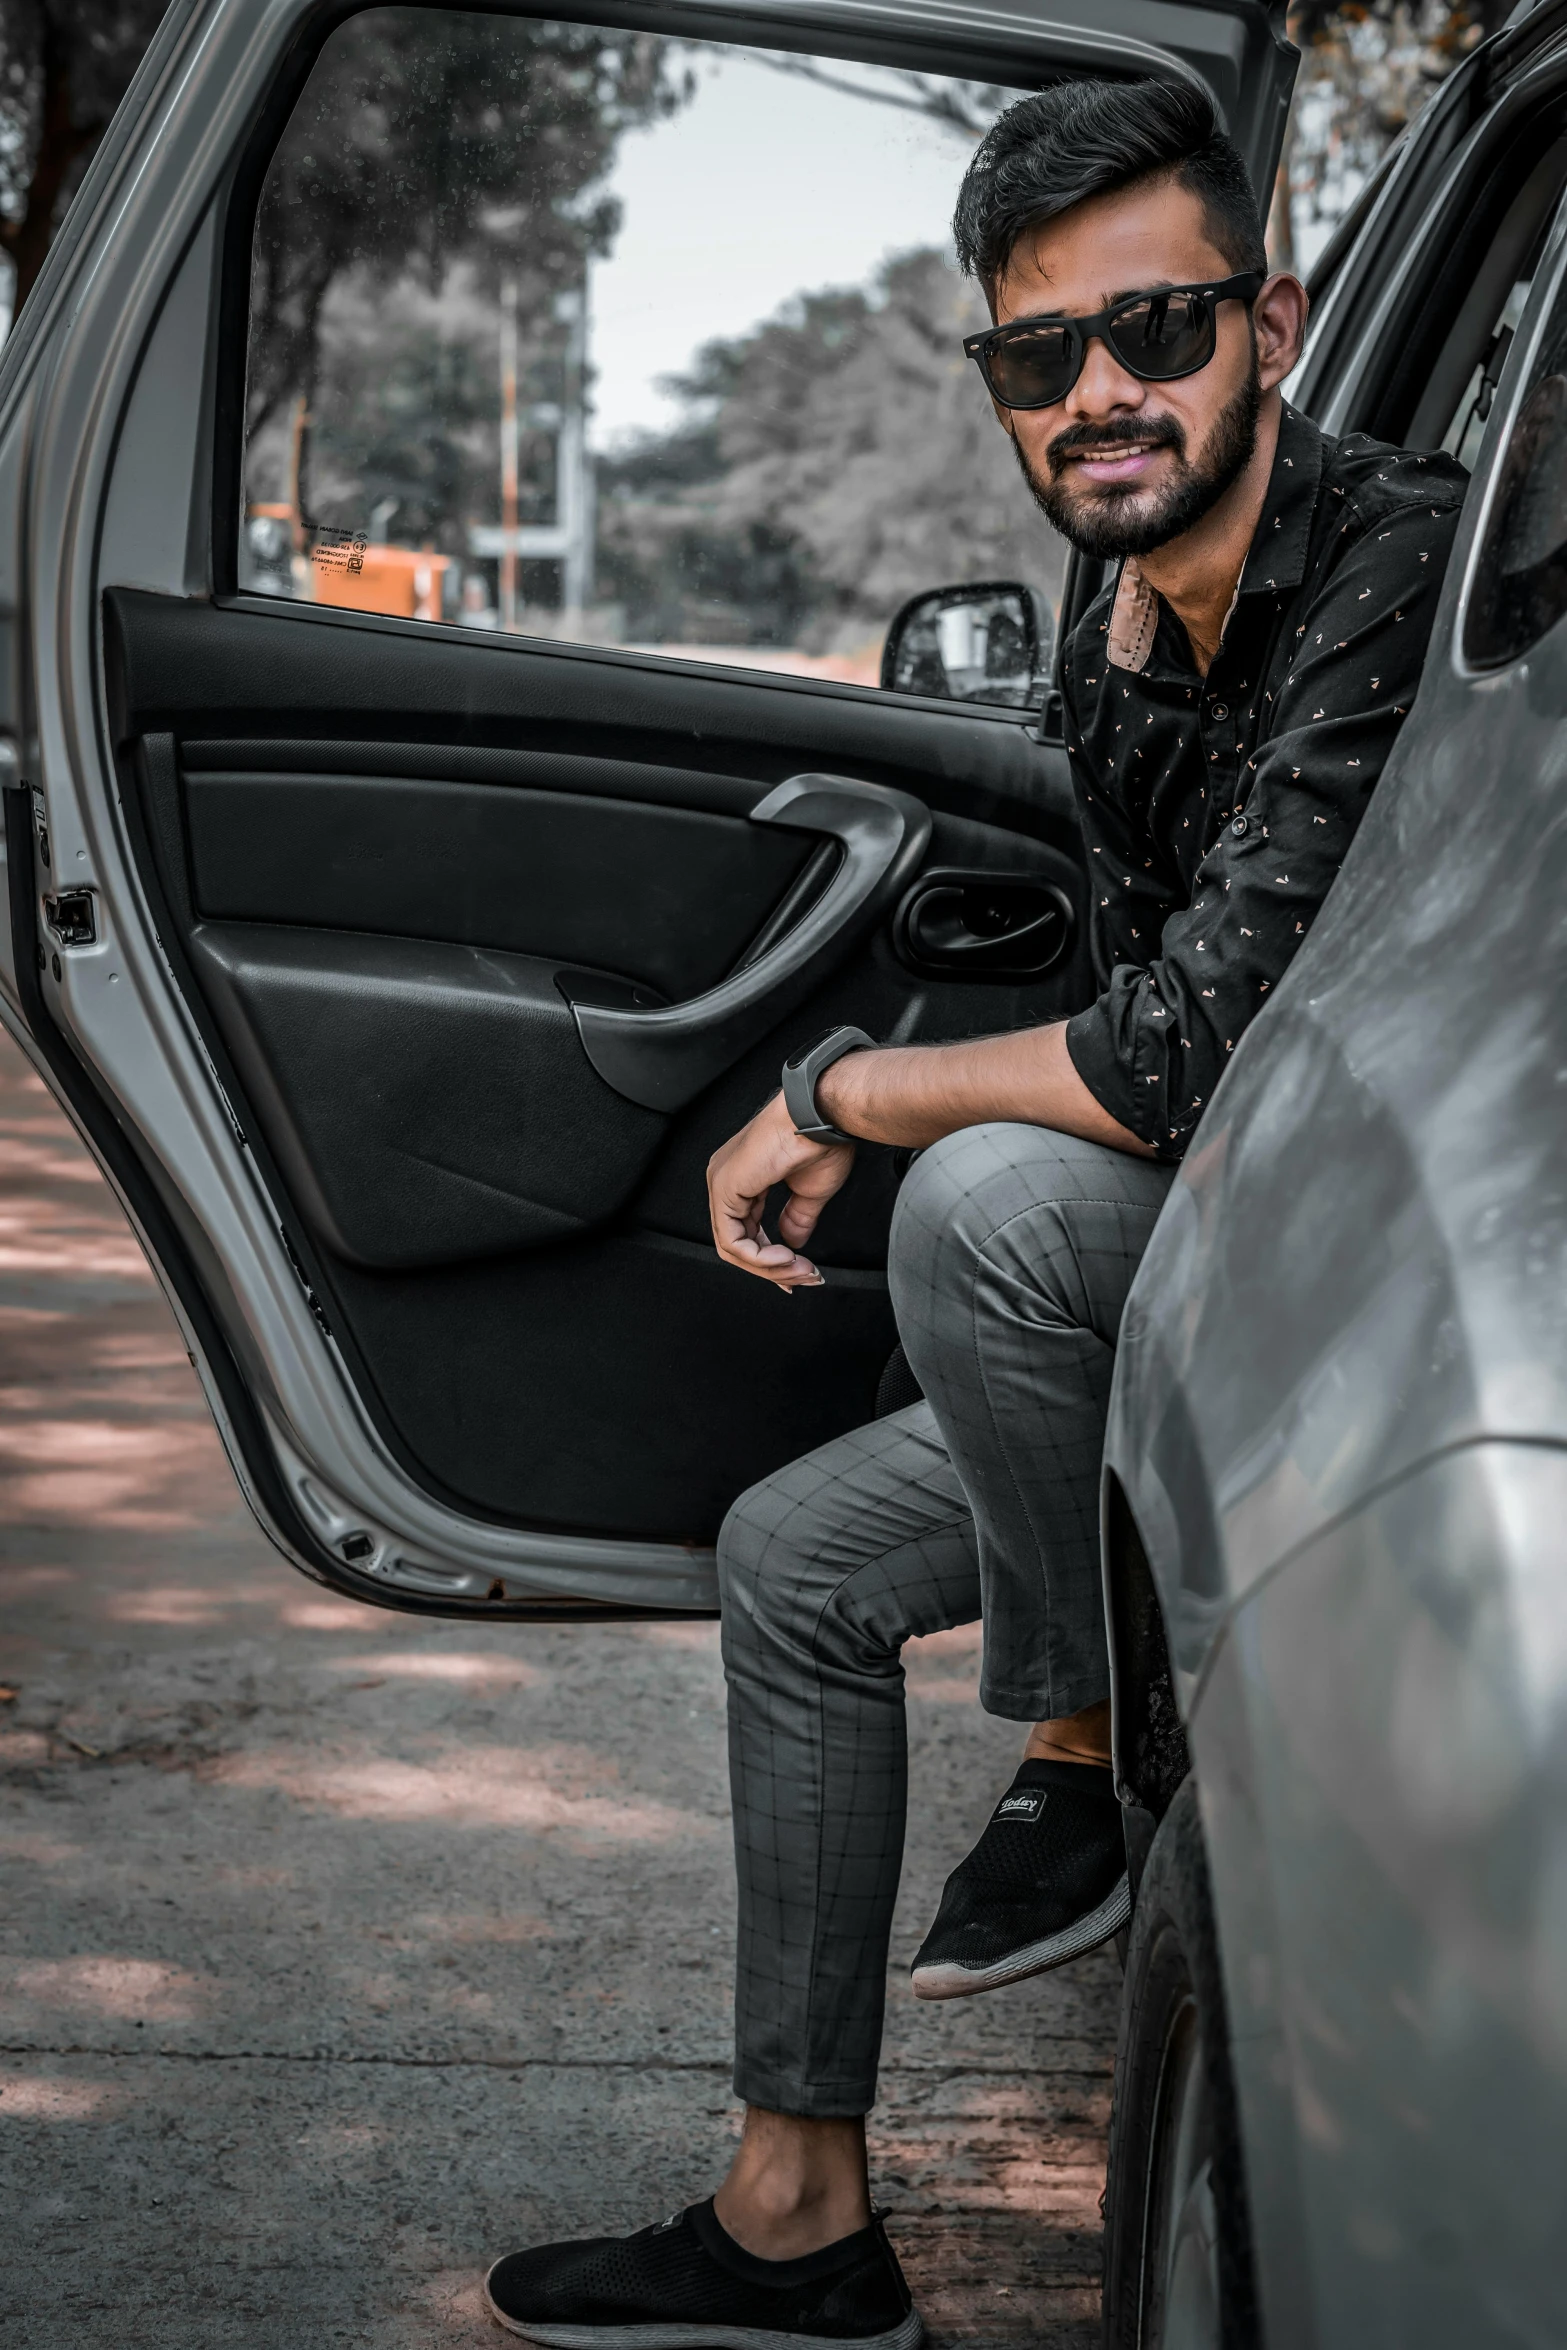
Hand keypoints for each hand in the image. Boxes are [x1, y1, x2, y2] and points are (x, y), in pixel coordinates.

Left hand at [707, 1091, 852, 1290]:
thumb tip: (794, 1242)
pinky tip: (784, 1257)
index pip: (745, 1231)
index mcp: (743, 1177)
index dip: (770, 1259)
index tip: (799, 1273)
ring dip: (770, 1266)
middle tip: (803, 1277)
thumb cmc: (820, 1140)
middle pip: (737, 1242)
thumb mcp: (809, 1192)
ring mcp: (721, 1183)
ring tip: (799, 1269)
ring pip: (732, 1247)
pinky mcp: (725, 1188)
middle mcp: (726, 1179)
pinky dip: (759, 1257)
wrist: (823, 1118)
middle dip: (773, 1268)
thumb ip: (796, 1219)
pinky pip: (732, 1240)